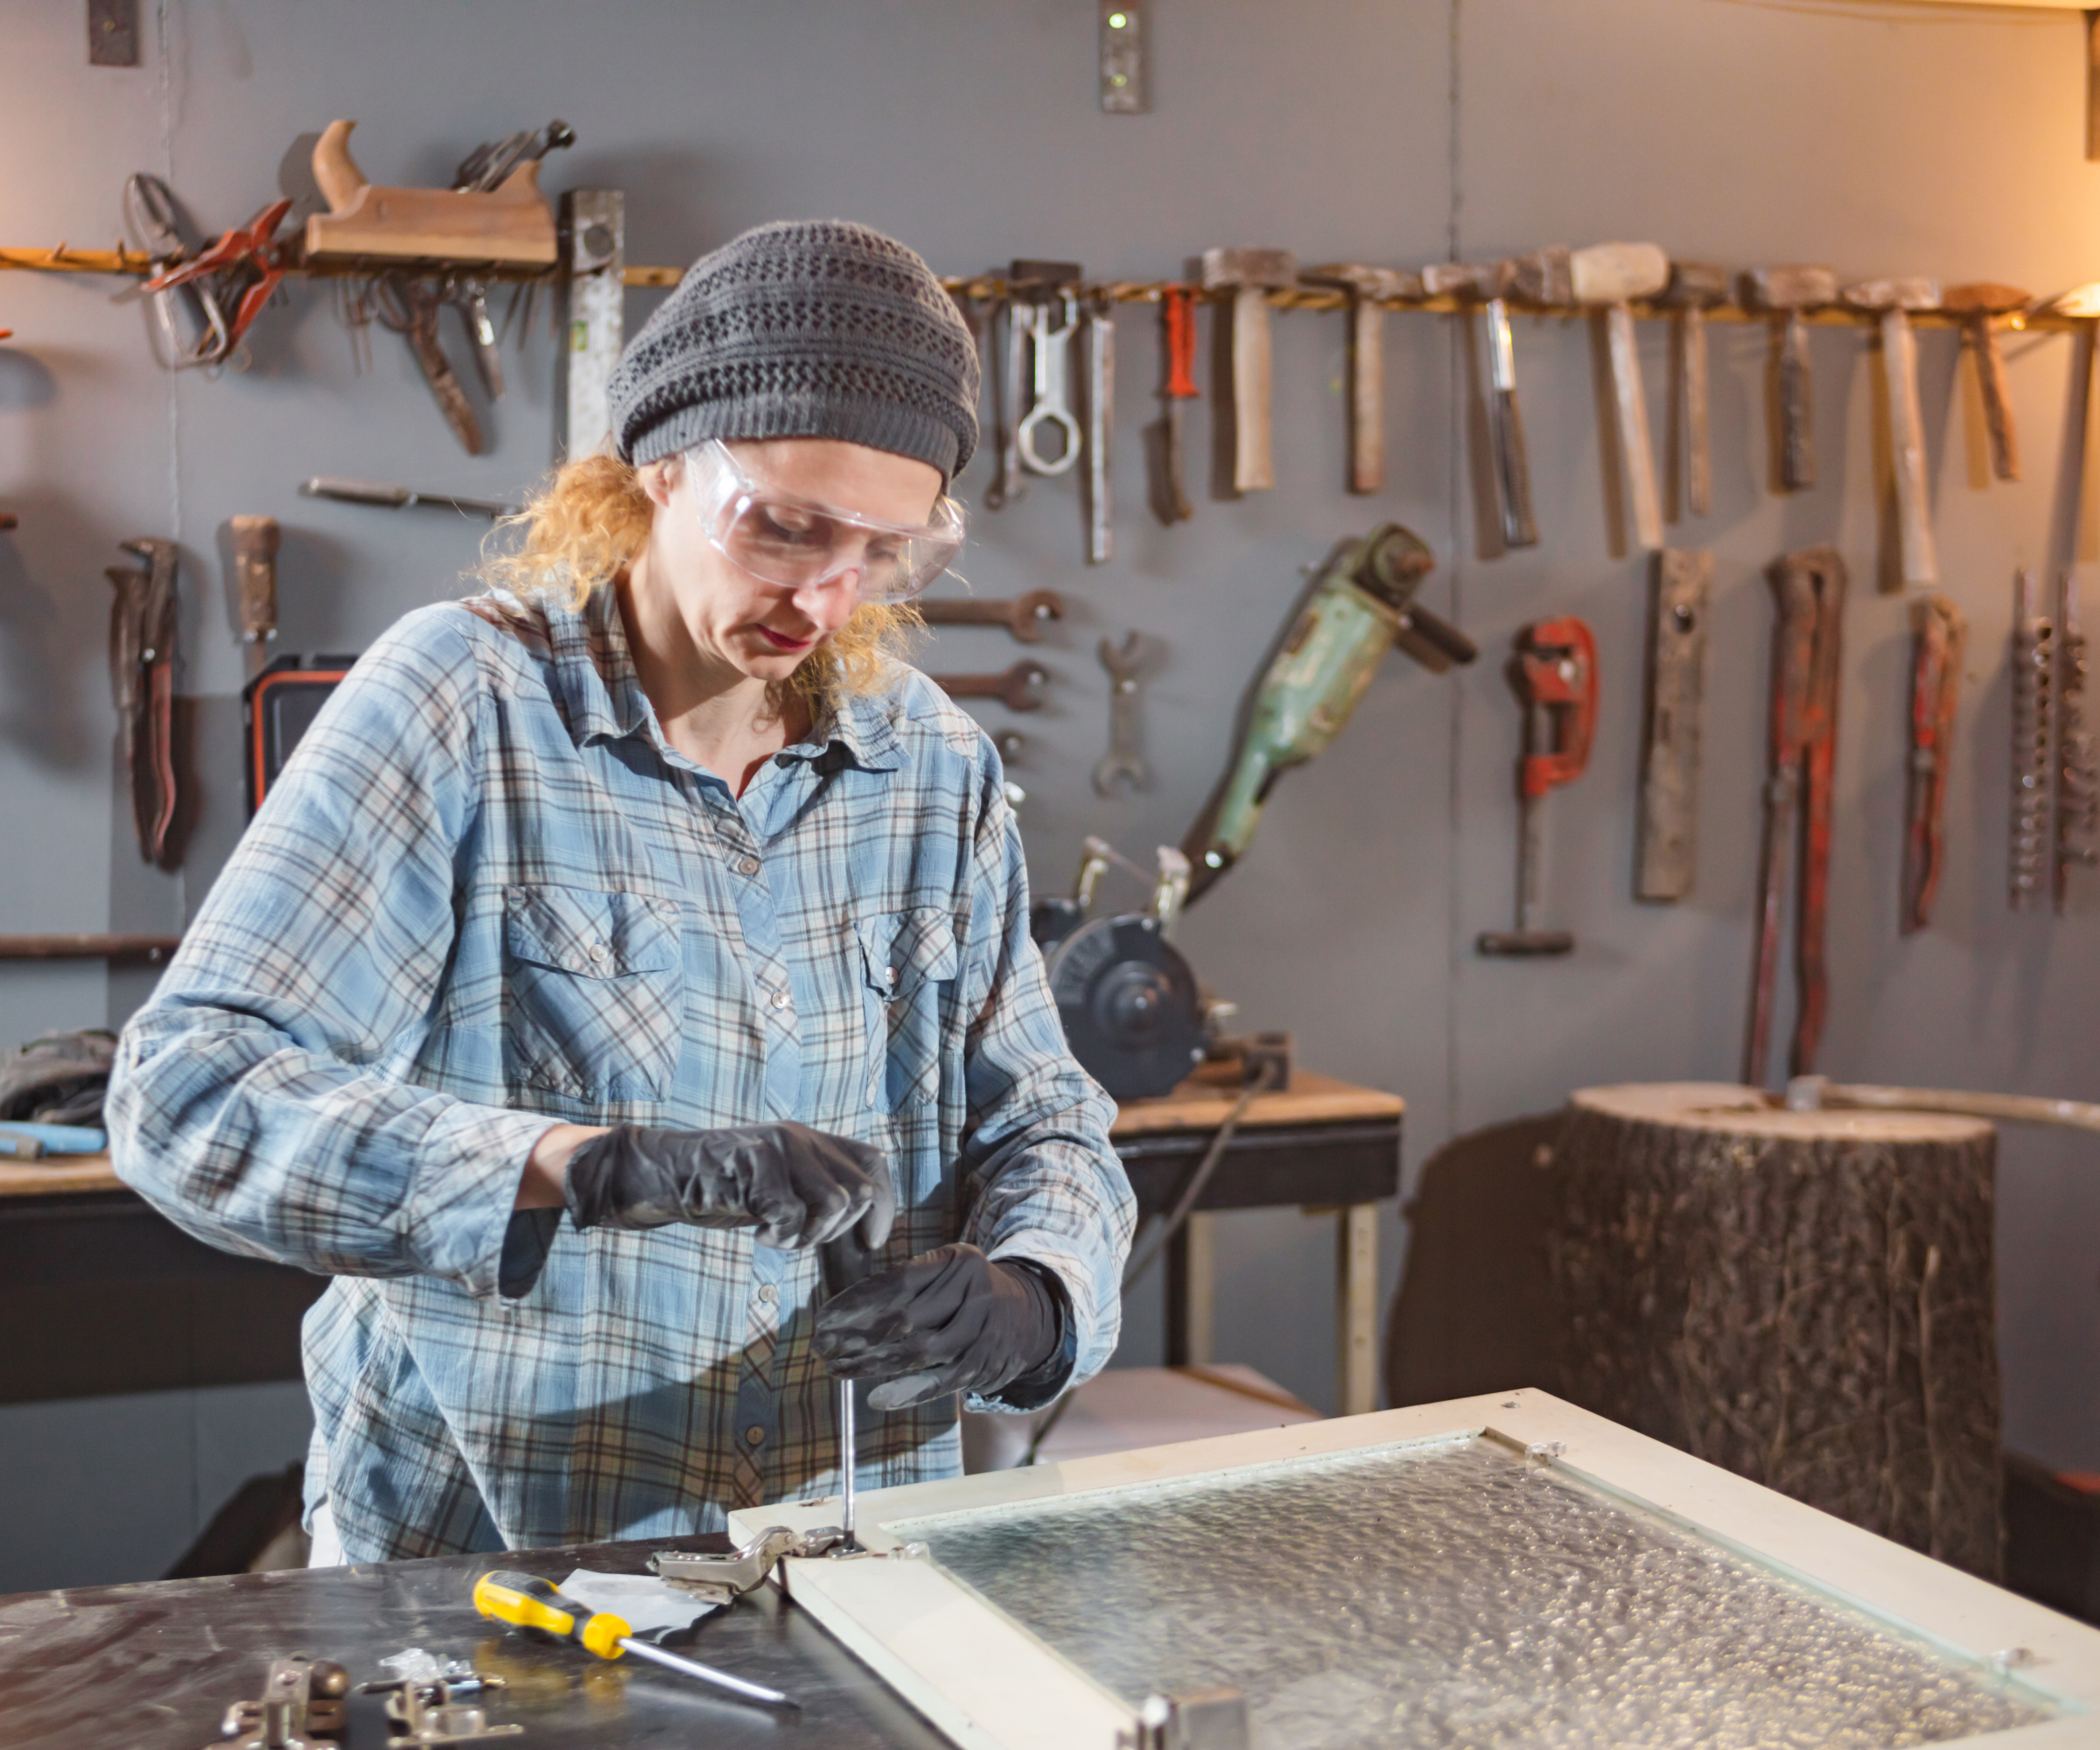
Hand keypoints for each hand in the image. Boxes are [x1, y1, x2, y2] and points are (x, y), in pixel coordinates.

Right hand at [563, 1123, 893, 1250]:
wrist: (661, 1174)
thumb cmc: (719, 1187)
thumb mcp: (776, 1184)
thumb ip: (814, 1189)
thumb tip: (864, 1219)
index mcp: (810, 1138)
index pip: (873, 1161)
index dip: (884, 1205)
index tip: (872, 1241)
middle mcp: (801, 1136)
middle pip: (861, 1191)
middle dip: (837, 1232)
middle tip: (797, 1240)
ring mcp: (779, 1147)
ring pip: (836, 1204)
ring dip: (808, 1236)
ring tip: (775, 1236)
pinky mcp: (755, 1166)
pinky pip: (793, 1216)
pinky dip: (779, 1238)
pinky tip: (755, 1234)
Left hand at [813, 1243, 1062, 1409]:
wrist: (1030, 1314)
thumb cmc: (968, 1294)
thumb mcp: (946, 1273)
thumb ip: (905, 1285)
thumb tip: (844, 1312)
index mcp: (957, 1259)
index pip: (897, 1282)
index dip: (856, 1303)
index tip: (823, 1318)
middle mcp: (974, 1289)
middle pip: (905, 1317)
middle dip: (856, 1335)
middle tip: (820, 1345)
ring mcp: (984, 1327)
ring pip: (920, 1349)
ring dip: (873, 1364)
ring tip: (837, 1368)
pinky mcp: (987, 1362)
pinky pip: (943, 1380)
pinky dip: (909, 1391)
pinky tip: (877, 1397)